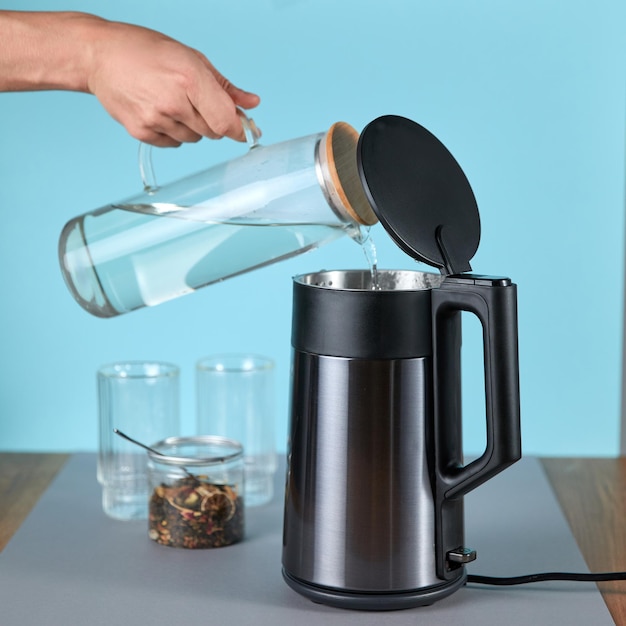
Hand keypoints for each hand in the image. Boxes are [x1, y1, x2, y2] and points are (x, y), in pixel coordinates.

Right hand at [86, 20, 259, 146]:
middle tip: (196, 101)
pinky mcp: (141, 132)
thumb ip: (225, 86)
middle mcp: (173, 101)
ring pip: (194, 138)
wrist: (99, 56)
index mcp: (190, 78)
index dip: (239, 129)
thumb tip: (252, 103)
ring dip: (192, 126)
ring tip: (172, 101)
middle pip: (212, 132)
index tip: (245, 131)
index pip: (226, 121)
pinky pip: (173, 143)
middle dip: (213, 120)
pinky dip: (173, 132)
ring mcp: (155, 119)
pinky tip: (159, 110)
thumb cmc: (146, 51)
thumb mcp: (191, 58)